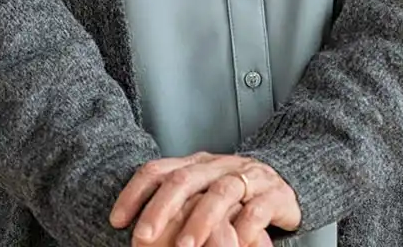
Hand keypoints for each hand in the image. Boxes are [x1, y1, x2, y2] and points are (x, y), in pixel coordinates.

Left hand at [110, 152, 298, 246]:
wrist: (287, 179)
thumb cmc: (233, 194)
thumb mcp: (200, 191)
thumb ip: (171, 201)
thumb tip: (123, 223)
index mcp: (197, 164)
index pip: (159, 170)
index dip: (134, 193)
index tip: (116, 221)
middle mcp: (220, 166)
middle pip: (185, 179)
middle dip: (161, 209)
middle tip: (141, 237)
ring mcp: (248, 178)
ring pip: (221, 193)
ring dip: (200, 221)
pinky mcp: (275, 195)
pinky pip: (257, 209)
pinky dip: (243, 228)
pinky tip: (234, 245)